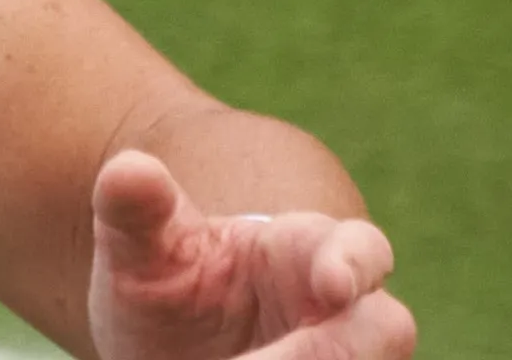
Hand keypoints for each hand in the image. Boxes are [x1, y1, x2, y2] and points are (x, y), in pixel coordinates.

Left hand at [88, 150, 414, 359]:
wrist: (167, 341)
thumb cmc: (166, 277)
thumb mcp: (138, 247)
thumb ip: (134, 209)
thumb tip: (129, 170)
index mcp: (306, 250)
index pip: (360, 248)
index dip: (355, 264)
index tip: (331, 285)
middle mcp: (343, 313)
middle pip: (382, 333)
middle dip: (332, 354)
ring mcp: (344, 356)